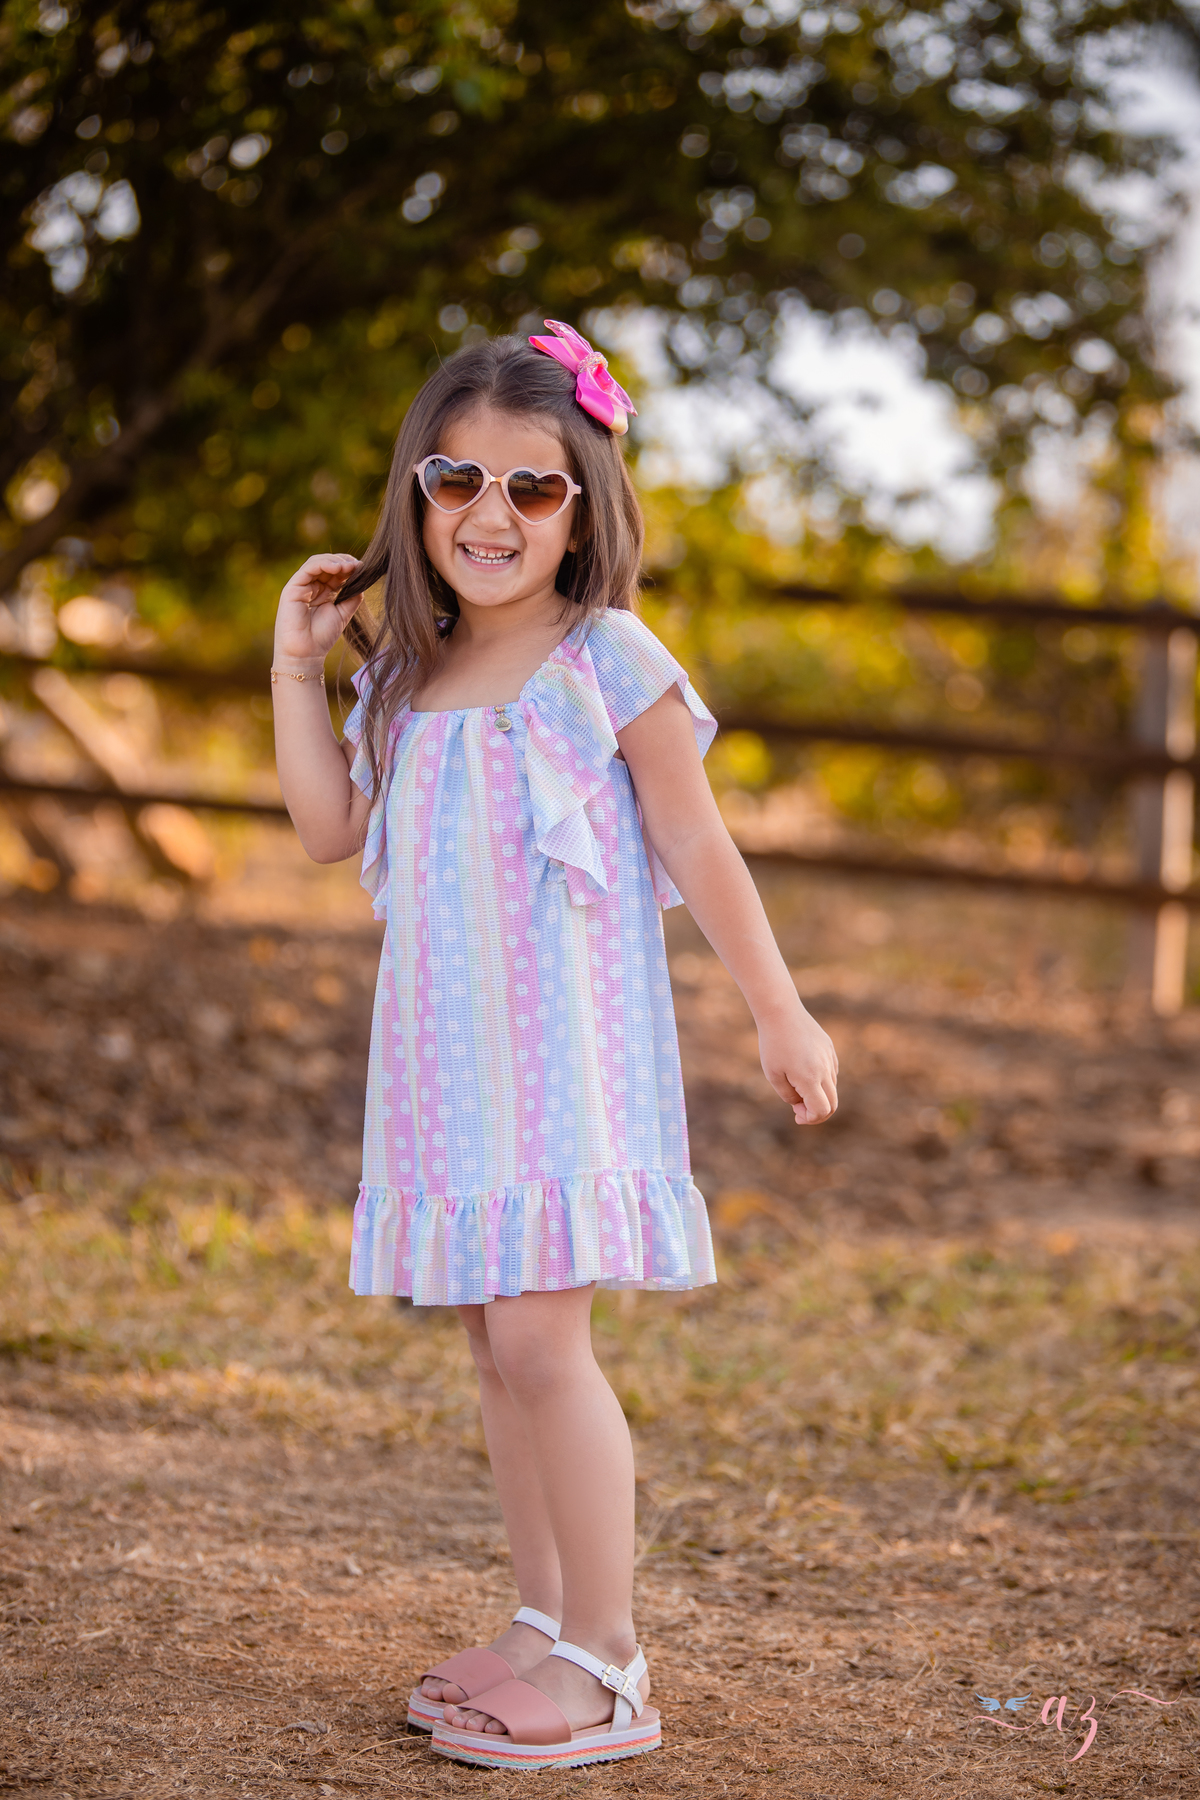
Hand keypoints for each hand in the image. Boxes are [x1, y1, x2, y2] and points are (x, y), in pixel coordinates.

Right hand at [273, 554, 362, 666]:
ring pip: (317, 563)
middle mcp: (311, 586)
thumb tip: (362, 581)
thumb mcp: (343, 614)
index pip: (335, 572)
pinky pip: (308, 569)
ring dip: (335, 561)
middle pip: (327, 564)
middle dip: (344, 561)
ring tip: (349, 566)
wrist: (306, 654)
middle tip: (357, 566)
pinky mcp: (292, 587)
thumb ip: (352, 597)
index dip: (349, 567)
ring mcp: (301, 586)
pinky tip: (337, 568)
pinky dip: (323, 564)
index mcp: (323, 592)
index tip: (363, 569)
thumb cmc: (322, 637)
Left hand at [759, 1003, 838, 1124]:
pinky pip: (831, 1073)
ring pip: (832, 1088)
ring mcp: (830, 1058)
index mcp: (810, 1078)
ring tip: (795, 1086)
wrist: (781, 1012)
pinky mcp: (829, 1049)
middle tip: (797, 1109)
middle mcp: (825, 1070)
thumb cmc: (773, 1044)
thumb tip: (801, 1105)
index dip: (810, 1119)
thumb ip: (789, 1096)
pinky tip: (802, 1072)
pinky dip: (820, 1081)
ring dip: (817, 1095)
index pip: (822, 1110)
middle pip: (833, 1104)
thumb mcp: (774, 1075)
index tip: (795, 1114)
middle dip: (817, 1113)